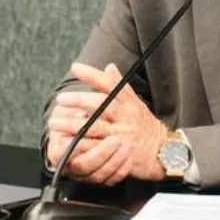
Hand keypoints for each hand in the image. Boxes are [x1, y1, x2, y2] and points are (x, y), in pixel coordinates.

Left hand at [46, 62, 167, 182]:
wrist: (164, 152)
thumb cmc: (146, 127)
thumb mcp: (136, 103)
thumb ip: (121, 86)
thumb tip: (109, 67)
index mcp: (128, 103)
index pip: (109, 84)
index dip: (92, 75)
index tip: (76, 68)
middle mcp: (125, 117)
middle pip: (101, 105)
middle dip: (79, 100)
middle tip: (61, 99)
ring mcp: (121, 135)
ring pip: (95, 127)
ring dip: (72, 126)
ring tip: (55, 124)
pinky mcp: (118, 152)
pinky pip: (96, 148)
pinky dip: (80, 146)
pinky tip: (66, 143)